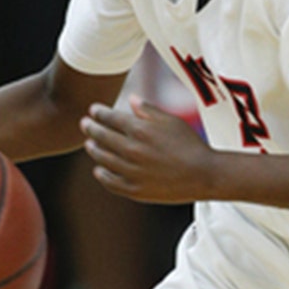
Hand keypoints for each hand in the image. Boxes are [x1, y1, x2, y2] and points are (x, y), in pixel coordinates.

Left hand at [81, 95, 215, 203]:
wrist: (204, 175)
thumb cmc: (190, 144)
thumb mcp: (171, 120)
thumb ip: (148, 109)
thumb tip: (131, 98)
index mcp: (140, 130)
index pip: (110, 118)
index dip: (99, 113)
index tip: (93, 110)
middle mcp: (132, 150)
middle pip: (102, 137)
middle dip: (91, 128)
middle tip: (84, 124)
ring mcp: (132, 172)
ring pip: (103, 159)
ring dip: (94, 150)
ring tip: (89, 145)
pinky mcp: (135, 190)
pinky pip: (111, 182)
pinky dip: (102, 175)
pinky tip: (99, 170)